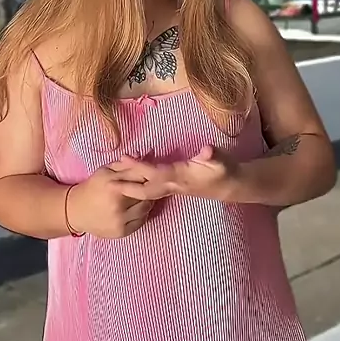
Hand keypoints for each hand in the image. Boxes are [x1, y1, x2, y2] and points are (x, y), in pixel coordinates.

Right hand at [67, 159, 169, 238]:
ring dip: (147, 201)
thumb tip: (142, 156)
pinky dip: (142, 213)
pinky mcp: (121, 232)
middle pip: (146, 194)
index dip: (148, 175)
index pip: (141, 177)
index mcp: (113, 186)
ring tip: (141, 196)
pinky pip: (141, 221)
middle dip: (149, 188)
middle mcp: (117, 205)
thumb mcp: (105, 170)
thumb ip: (124, 165)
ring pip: (146, 208)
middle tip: (149, 185)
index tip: (150, 174)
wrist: (76, 210)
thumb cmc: (92, 187)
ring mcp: (120, 220)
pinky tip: (136, 208)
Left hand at [113, 146, 241, 202]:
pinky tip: (132, 182)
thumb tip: (207, 150)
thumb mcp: (222, 161)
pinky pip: (153, 189)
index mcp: (180, 177)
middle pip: (145, 188)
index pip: (155, 173)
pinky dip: (140, 185)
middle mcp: (174, 185)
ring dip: (131, 185)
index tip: (122, 160)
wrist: (232, 187)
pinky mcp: (175, 187)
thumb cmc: (226, 171)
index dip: (138, 167)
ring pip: (147, 190)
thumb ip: (213, 155)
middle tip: (107, 178)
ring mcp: (174, 188)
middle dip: (126, 184)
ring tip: (115, 178)